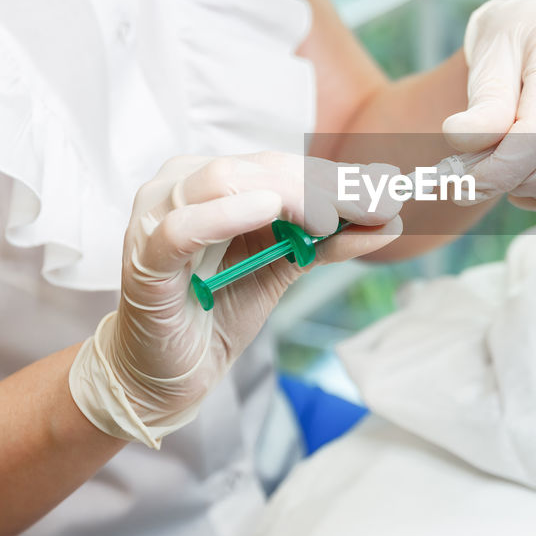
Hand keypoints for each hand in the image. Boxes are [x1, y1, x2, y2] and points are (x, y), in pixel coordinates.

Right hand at [69, 152, 402, 447]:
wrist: (168, 371)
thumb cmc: (218, 308)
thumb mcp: (284, 268)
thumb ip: (329, 241)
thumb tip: (391, 220)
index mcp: (210, 180)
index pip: (280, 164)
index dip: (336, 176)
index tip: (388, 190)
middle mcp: (179, 187)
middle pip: (258, 169)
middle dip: (323, 186)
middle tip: (374, 205)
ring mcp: (154, 219)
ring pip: (222, 181)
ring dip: (287, 196)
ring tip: (331, 217)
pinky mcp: (145, 261)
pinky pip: (181, 227)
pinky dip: (225, 216)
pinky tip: (268, 210)